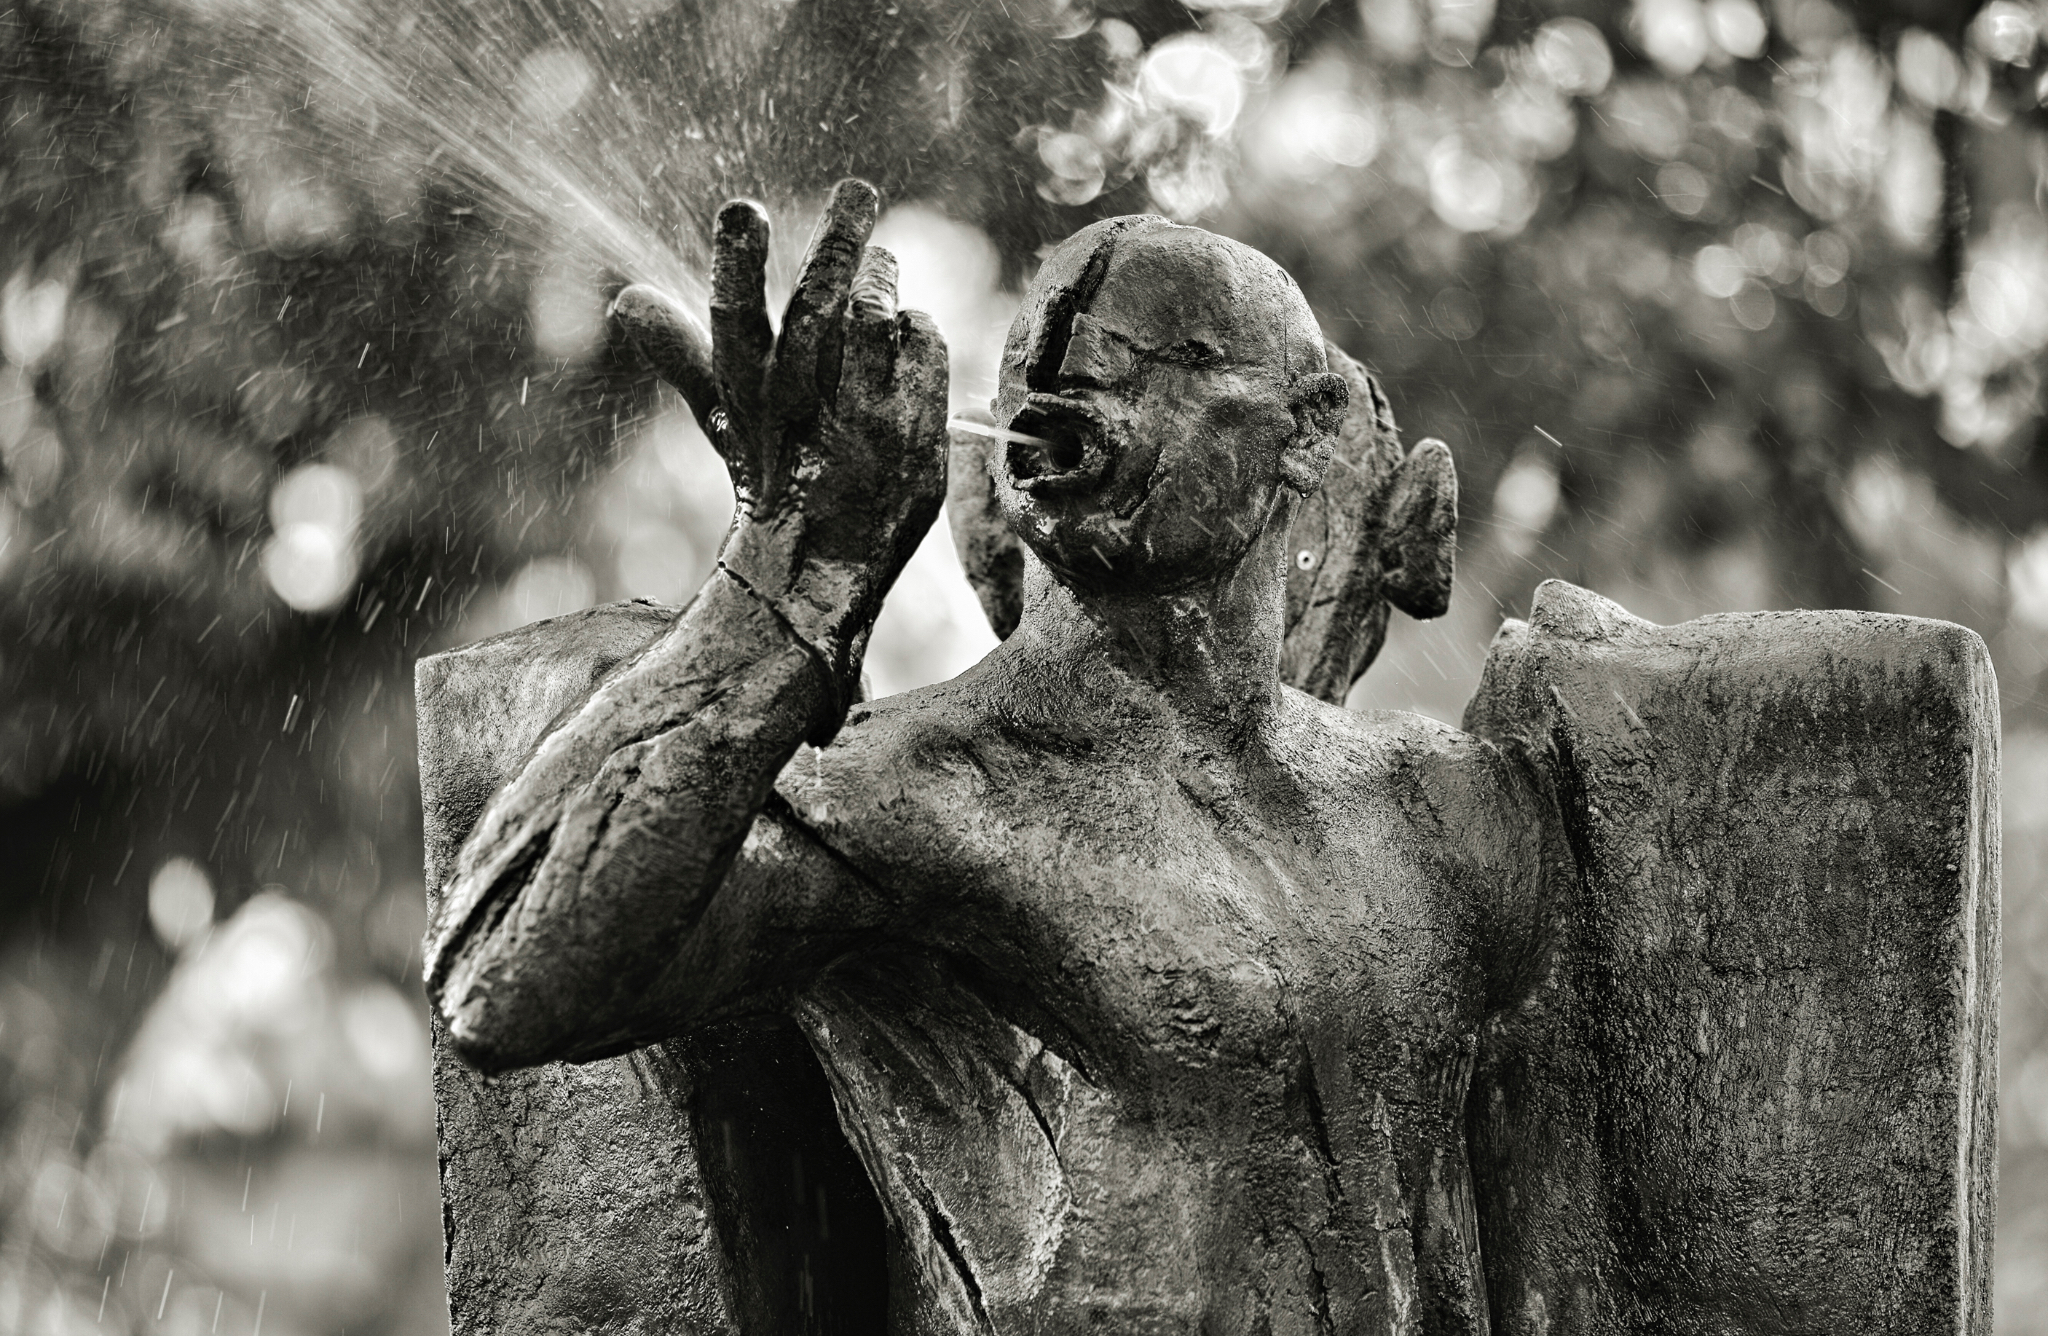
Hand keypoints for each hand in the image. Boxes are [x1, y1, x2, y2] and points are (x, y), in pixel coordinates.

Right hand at [610, 180, 948, 700]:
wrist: (819, 573)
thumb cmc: (771, 483)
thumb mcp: (725, 419)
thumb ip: (682, 356)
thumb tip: (625, 300)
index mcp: (748, 402)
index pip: (735, 323)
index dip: (737, 266)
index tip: (744, 207)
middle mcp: (801, 417)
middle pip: (814, 315)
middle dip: (833, 247)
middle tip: (856, 189)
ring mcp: (862, 434)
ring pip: (875, 328)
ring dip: (880, 281)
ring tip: (881, 254)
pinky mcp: (914, 445)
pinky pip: (923, 356)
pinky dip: (916, 333)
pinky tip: (908, 324)